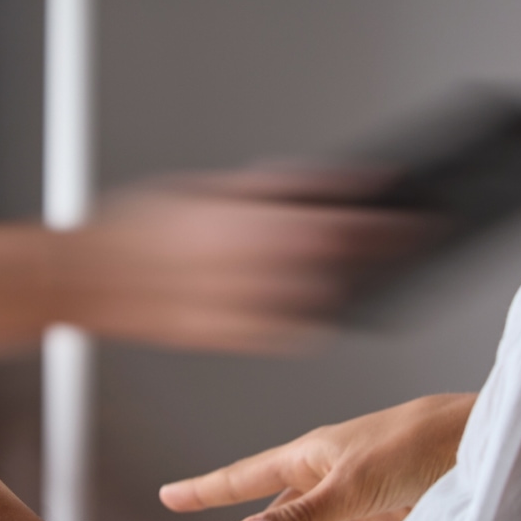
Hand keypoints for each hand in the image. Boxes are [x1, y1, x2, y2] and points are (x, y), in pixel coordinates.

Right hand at [61, 168, 426, 354]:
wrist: (91, 280)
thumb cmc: (139, 225)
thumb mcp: (211, 188)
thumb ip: (279, 188)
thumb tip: (338, 182)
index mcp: (257, 225)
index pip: (350, 223)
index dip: (396, 221)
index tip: (429, 214)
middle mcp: (261, 271)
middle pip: (350, 265)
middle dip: (388, 253)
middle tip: (416, 242)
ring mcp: (251, 311)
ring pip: (329, 303)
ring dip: (355, 285)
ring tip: (376, 270)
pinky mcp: (239, 339)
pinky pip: (297, 330)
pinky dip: (317, 313)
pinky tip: (326, 300)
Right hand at [159, 394, 474, 520]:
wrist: (484, 443)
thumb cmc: (416, 445)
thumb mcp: (352, 484)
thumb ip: (302, 516)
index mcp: (311, 459)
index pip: (246, 479)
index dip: (206, 491)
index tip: (169, 497)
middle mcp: (332, 478)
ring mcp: (365, 499)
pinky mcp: (398, 516)